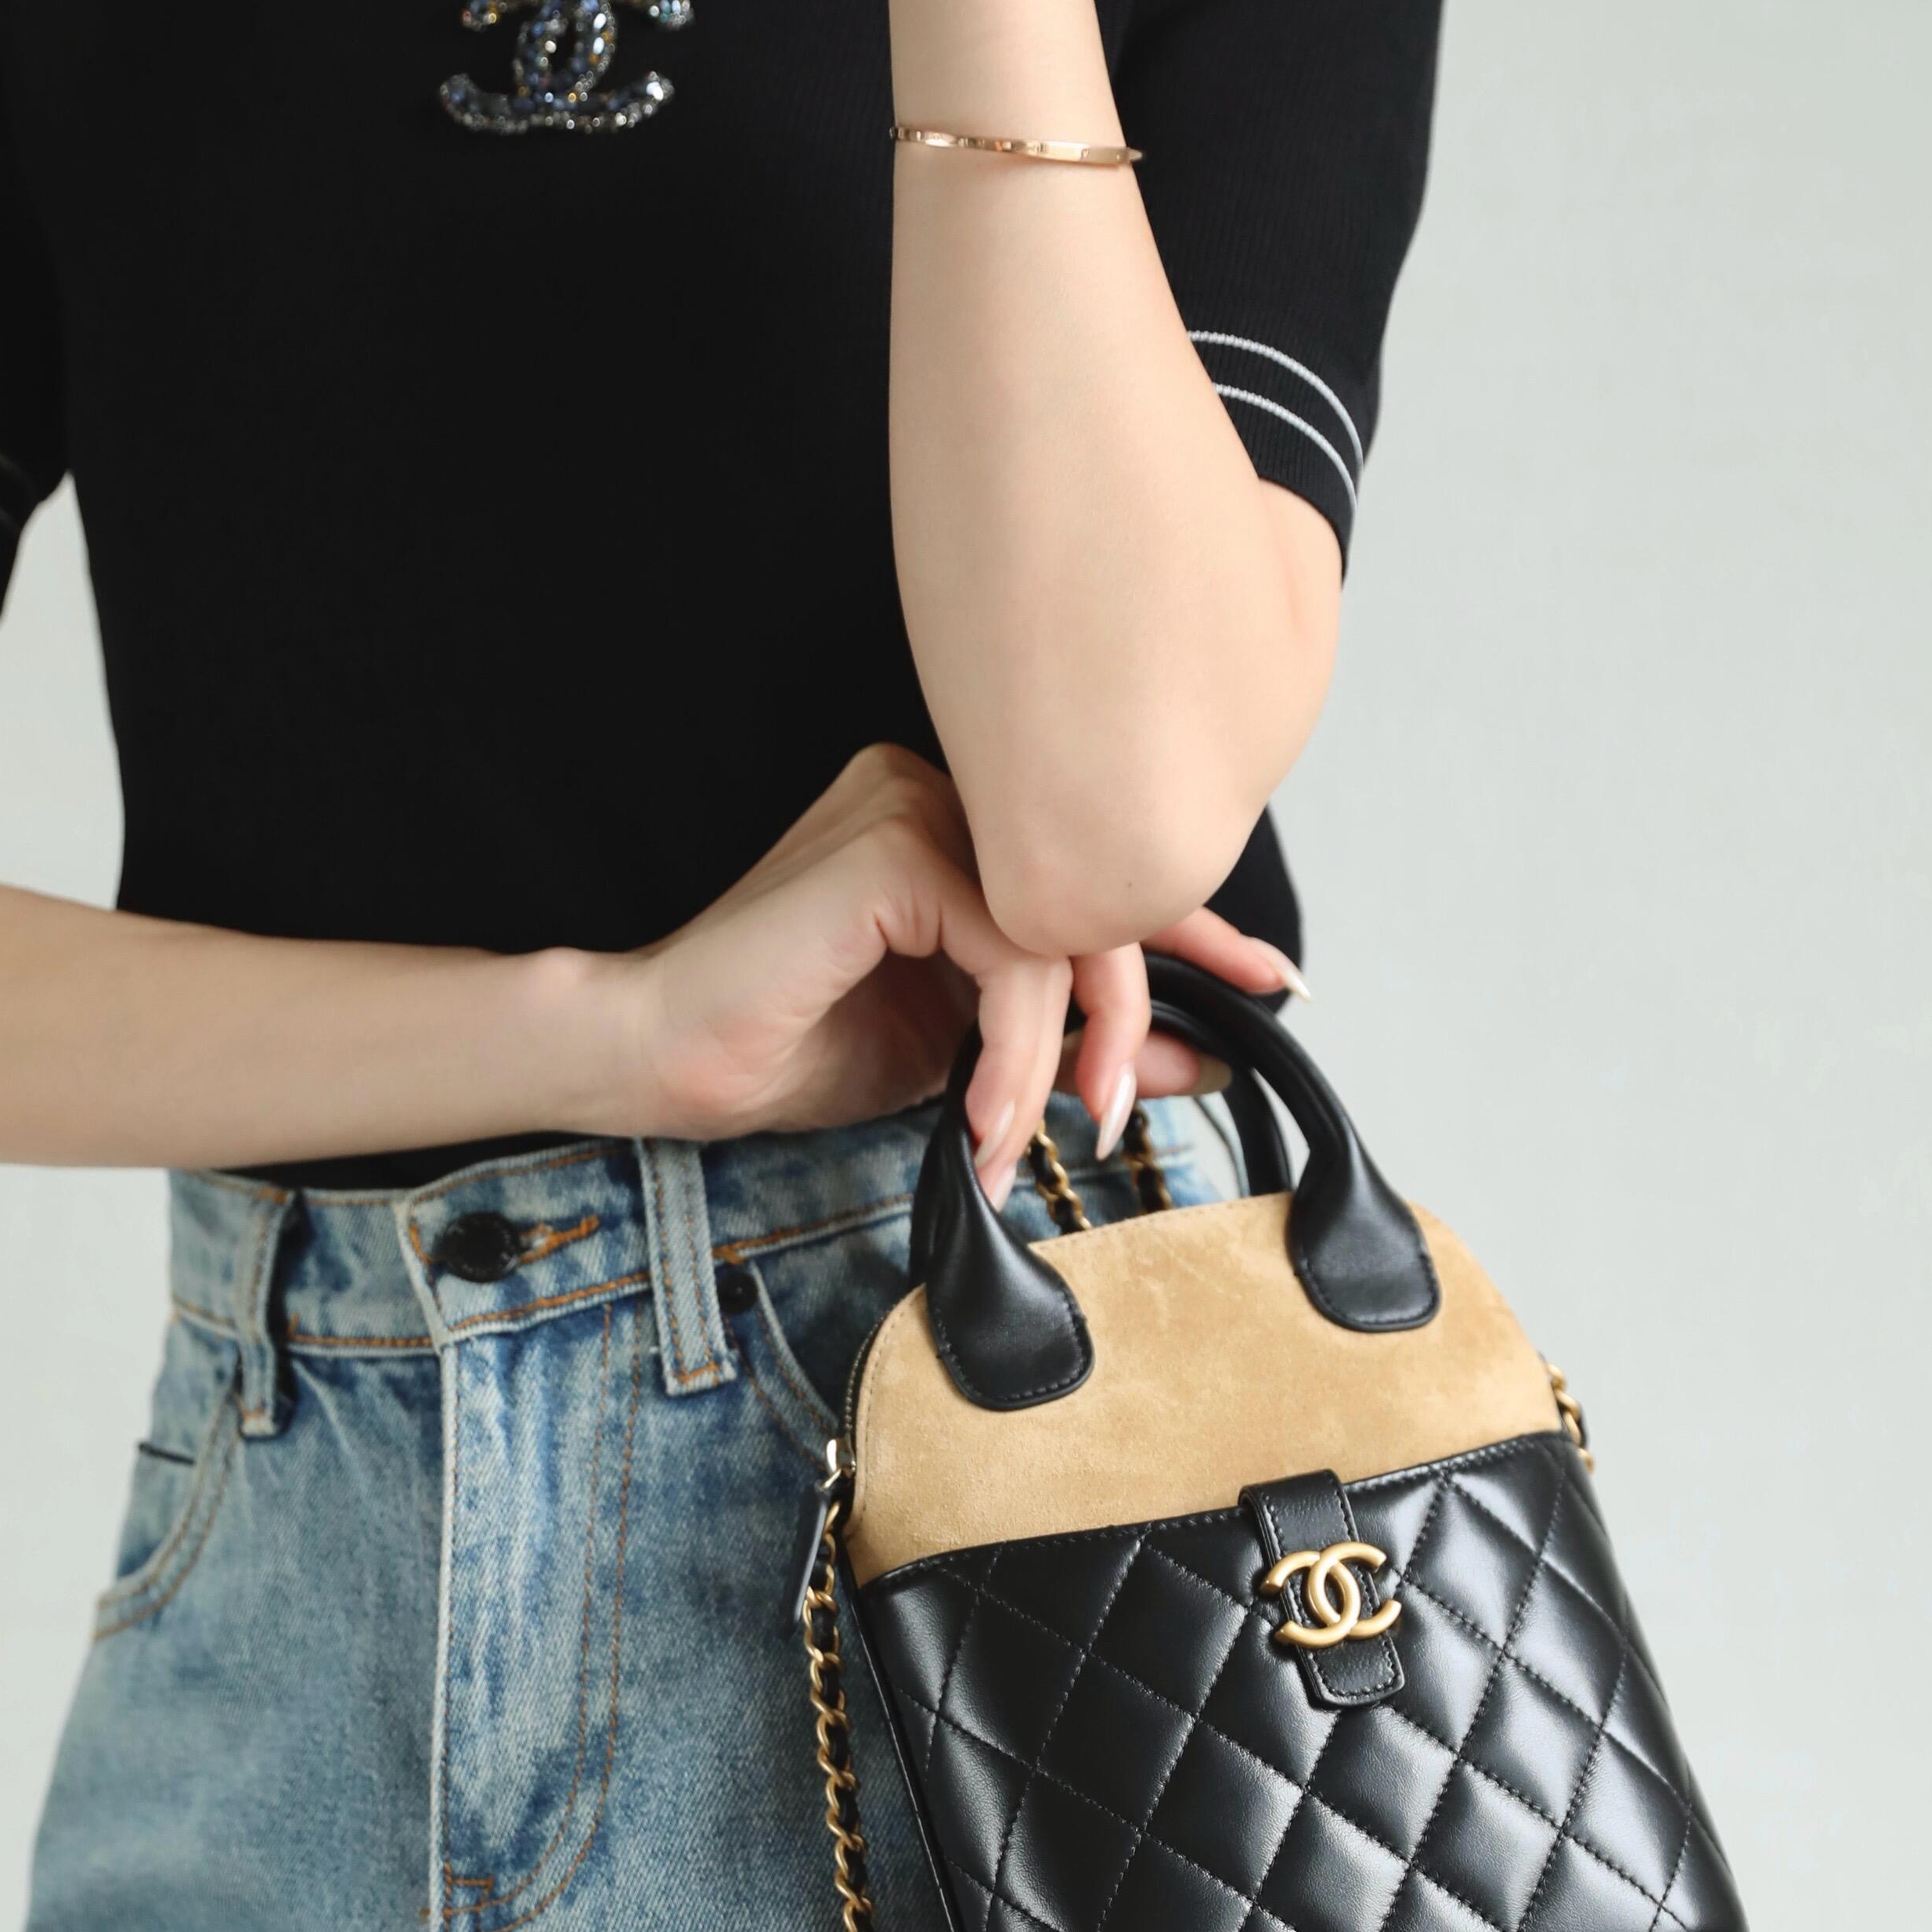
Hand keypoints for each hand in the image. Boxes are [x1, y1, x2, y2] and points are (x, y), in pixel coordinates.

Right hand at [578, 744, 1293, 1200]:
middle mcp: (940, 792)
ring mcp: (913, 807)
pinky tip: (974, 1116)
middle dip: (1134, 1016)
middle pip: (1100, 895)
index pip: (1100, 867)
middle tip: (1108, 1120)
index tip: (1272, 984)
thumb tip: (1202, 1059)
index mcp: (956, 826)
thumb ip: (1076, 1047)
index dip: (1196, 928)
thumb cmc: (786, 1049)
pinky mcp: (892, 849)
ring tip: (1013, 1138)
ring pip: (1063, 932)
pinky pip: (1012, 952)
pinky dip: (1012, 1048)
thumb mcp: (967, 1060)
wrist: (659, 1059)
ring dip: (1055, 1058)